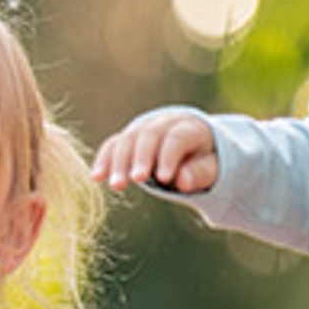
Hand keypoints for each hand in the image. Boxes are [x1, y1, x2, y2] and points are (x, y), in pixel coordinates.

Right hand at [89, 108, 218, 195]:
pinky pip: (113, 144)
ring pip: (127, 139)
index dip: (169, 156)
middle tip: (136, 180)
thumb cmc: (205, 158)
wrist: (192, 141)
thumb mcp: (212, 166)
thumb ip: (200, 173)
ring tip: (117, 185)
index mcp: (189, 127)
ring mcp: (144, 128)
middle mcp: (164, 123)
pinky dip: (104, 160)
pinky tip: (97, 177)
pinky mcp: (129, 137)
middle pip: (148, 136)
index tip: (164, 178)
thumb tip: (182, 181)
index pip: (176, 138)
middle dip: (140, 157)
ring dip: (118, 162)